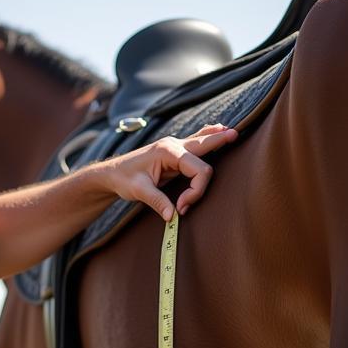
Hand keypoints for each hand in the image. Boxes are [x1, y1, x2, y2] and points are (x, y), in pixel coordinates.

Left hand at [103, 123, 237, 221]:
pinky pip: (195, 143)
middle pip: (204, 145)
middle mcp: (174, 145)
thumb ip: (157, 202)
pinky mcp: (174, 153)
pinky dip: (206, 138)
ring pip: (201, 139)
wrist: (112, 173)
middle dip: (219, 142)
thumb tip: (172, 217)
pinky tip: (216, 130)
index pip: (199, 170)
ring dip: (215, 137)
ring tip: (231, 132)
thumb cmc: (124, 179)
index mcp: (168, 151)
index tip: (181, 208)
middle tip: (235, 135)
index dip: (196, 192)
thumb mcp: (138, 191)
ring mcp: (174, 147)